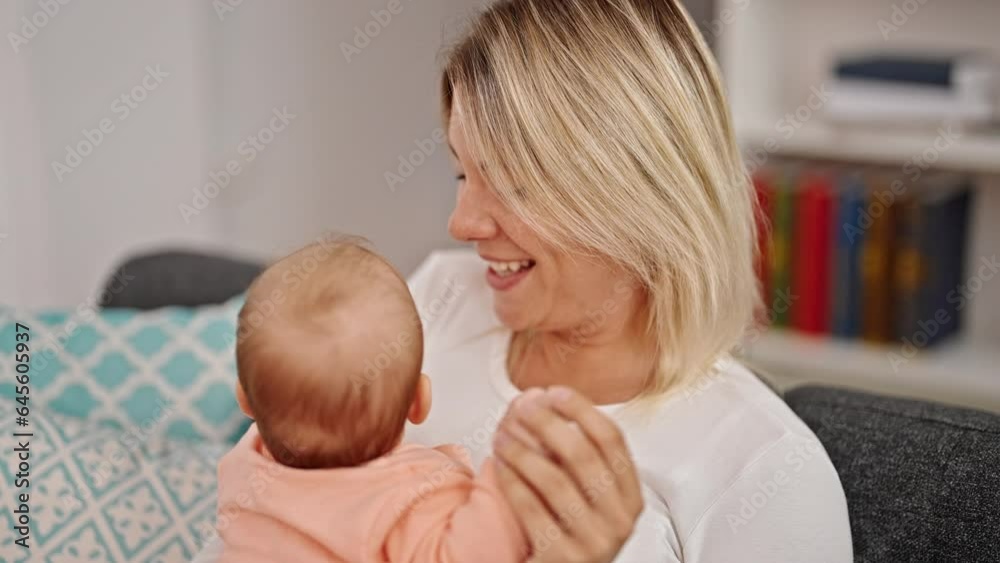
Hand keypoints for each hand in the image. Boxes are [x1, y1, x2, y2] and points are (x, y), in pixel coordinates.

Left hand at [493, 386, 643, 562]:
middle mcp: (618, 519)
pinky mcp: (562, 557)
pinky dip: (512, 481)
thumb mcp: (593, 500)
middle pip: (583, 455)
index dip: (582, 410)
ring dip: (523, 451)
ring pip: (554, 480)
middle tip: (523, 408)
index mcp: (630, 498)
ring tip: (503, 435)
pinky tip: (500, 465)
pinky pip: (532, 508)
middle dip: (547, 424)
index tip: (556, 392)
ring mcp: (593, 541)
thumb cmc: (575, 535)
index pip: (612, 440)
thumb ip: (582, 460)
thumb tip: (546, 405)